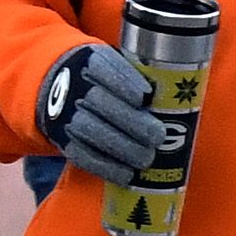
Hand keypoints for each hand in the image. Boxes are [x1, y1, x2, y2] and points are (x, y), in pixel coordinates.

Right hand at [36, 44, 163, 183]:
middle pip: (100, 102)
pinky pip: (81, 154)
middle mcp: (74, 86)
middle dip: (131, 121)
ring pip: (91, 130)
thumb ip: (141, 73)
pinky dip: (105, 166)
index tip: (146, 97)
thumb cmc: (105, 77)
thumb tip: (179, 92)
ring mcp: (65, 113)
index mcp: (90, 61)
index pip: (104, 67)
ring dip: (121, 147)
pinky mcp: (63, 138)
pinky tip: (126, 174)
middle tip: (157, 136)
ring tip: (146, 158)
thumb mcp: (116, 64)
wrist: (56, 85)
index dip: (125, 82)